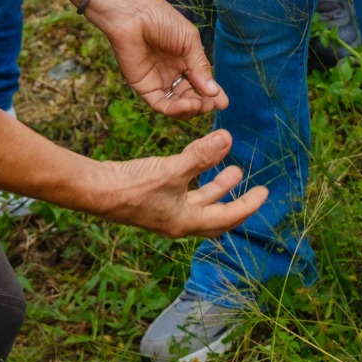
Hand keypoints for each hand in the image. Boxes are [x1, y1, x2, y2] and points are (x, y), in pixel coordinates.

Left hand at [85, 0, 228, 120]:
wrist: (134, 14)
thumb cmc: (162, 20)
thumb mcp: (189, 42)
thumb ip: (200, 67)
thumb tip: (215, 92)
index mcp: (185, 60)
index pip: (201, 83)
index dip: (212, 94)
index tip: (223, 103)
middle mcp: (172, 73)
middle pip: (190, 97)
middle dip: (203, 104)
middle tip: (211, 104)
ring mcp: (158, 81)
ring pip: (177, 105)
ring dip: (190, 109)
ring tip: (199, 104)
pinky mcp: (144, 87)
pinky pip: (161, 104)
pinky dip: (174, 109)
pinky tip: (186, 104)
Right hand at [90, 127, 268, 238]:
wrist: (97, 191)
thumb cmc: (134, 186)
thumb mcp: (173, 170)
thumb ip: (201, 155)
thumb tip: (229, 139)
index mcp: (186, 222)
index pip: (226, 217)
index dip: (248, 205)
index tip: (265, 193)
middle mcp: (178, 222)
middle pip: (215, 215)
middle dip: (234, 199)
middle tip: (251, 185)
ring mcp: (165, 213)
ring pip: (200, 201)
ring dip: (217, 186)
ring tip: (232, 169)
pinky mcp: (154, 200)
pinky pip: (185, 192)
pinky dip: (197, 179)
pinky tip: (197, 161)